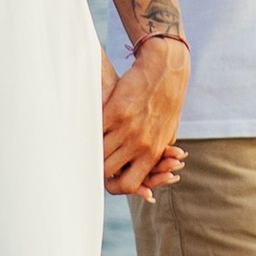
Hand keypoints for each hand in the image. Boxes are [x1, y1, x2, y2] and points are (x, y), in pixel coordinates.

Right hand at [101, 34, 187, 197]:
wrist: (166, 69)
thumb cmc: (167, 102)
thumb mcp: (167, 133)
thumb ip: (155, 152)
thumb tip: (143, 169)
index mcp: (153, 152)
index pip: (128, 185)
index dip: (115, 186)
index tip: (109, 178)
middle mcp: (140, 144)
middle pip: (108, 172)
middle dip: (99, 169)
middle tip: (96, 161)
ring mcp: (127, 128)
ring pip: (98, 153)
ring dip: (93, 150)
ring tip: (90, 146)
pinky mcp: (115, 111)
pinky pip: (95, 131)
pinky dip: (90, 132)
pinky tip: (88, 129)